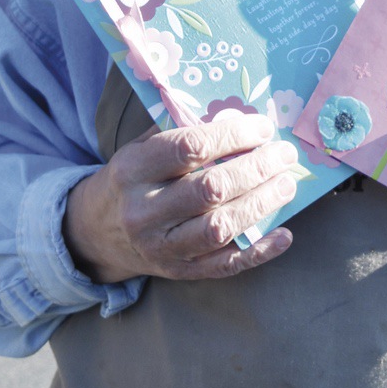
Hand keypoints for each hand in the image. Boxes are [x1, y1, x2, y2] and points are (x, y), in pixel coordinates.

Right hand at [64, 110, 297, 284]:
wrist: (99, 232)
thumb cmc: (135, 178)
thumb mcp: (142, 146)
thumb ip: (183, 131)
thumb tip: (239, 115)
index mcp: (133, 170)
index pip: (190, 148)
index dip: (233, 136)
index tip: (263, 128)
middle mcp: (144, 211)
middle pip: (211, 189)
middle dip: (256, 168)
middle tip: (285, 154)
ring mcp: (160, 246)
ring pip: (220, 227)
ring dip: (262, 204)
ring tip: (287, 184)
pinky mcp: (178, 272)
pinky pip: (224, 266)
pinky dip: (258, 251)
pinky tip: (284, 235)